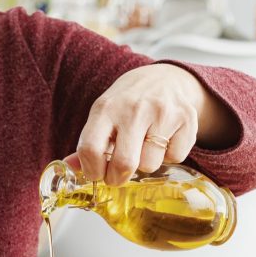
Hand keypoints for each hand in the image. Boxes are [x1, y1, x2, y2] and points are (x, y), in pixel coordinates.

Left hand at [68, 64, 206, 185]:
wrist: (165, 78)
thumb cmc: (129, 102)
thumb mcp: (104, 114)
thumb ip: (89, 143)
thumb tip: (69, 168)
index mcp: (106, 108)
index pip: (90, 149)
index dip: (92, 171)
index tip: (97, 174)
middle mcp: (133, 109)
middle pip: (123, 163)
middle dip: (118, 178)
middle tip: (119, 174)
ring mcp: (162, 112)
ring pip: (150, 164)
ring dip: (146, 163)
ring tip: (145, 146)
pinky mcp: (186, 119)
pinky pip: (175, 157)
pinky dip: (169, 155)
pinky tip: (165, 139)